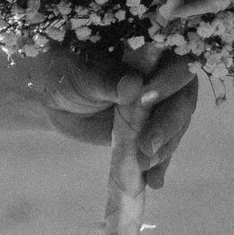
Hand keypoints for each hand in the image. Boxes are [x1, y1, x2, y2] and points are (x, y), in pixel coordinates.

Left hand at [27, 47, 198, 187]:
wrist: (51, 99)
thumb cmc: (65, 73)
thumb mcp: (82, 75)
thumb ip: (108, 80)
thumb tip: (134, 85)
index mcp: (151, 53)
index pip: (177, 63)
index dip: (169, 80)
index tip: (148, 98)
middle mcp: (162, 79)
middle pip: (181, 101)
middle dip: (167, 125)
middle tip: (146, 146)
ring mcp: (159, 108)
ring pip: (175, 128)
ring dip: (163, 149)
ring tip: (143, 166)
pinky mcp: (150, 132)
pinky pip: (162, 150)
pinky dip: (159, 166)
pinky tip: (153, 182)